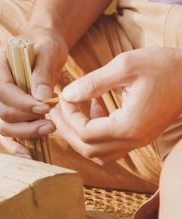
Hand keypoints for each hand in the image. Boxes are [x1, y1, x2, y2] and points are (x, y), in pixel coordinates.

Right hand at [0, 27, 67, 155]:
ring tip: (49, 129)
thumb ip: (43, 72)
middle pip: (2, 110)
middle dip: (27, 120)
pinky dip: (14, 145)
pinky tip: (30, 154)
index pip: (2, 89)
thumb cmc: (45, 44)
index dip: (22, 102)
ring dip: (25, 132)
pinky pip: (3, 133)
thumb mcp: (49, 49)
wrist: (42, 46)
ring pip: (2, 125)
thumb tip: (42, 99)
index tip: (45, 107)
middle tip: (51, 122)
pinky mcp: (3, 111)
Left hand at [50, 47, 181, 164]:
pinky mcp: (139, 135)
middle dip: (67, 129)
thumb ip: (92, 83)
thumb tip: (66, 94)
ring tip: (69, 110)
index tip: (61, 98)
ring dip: (79, 134)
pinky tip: (93, 107)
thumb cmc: (163, 66)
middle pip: (88, 149)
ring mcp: (137, 140)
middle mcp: (133, 140)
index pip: (85, 133)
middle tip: (55, 110)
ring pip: (98, 152)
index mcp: (129, 126)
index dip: (68, 117)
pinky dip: (94, 132)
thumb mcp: (125, 66)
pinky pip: (110, 145)